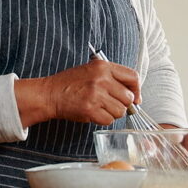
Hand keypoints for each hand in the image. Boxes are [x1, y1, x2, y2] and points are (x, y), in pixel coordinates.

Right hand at [16, 59, 139, 126]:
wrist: (50, 94)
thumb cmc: (69, 83)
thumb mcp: (90, 70)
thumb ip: (112, 77)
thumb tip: (134, 95)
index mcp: (103, 67)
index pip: (133, 77)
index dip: (137, 90)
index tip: (135, 98)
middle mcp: (101, 79)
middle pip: (128, 97)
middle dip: (121, 104)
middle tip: (108, 103)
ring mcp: (96, 94)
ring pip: (120, 111)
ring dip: (111, 113)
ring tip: (98, 107)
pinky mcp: (91, 109)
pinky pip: (109, 120)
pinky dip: (102, 119)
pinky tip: (92, 112)